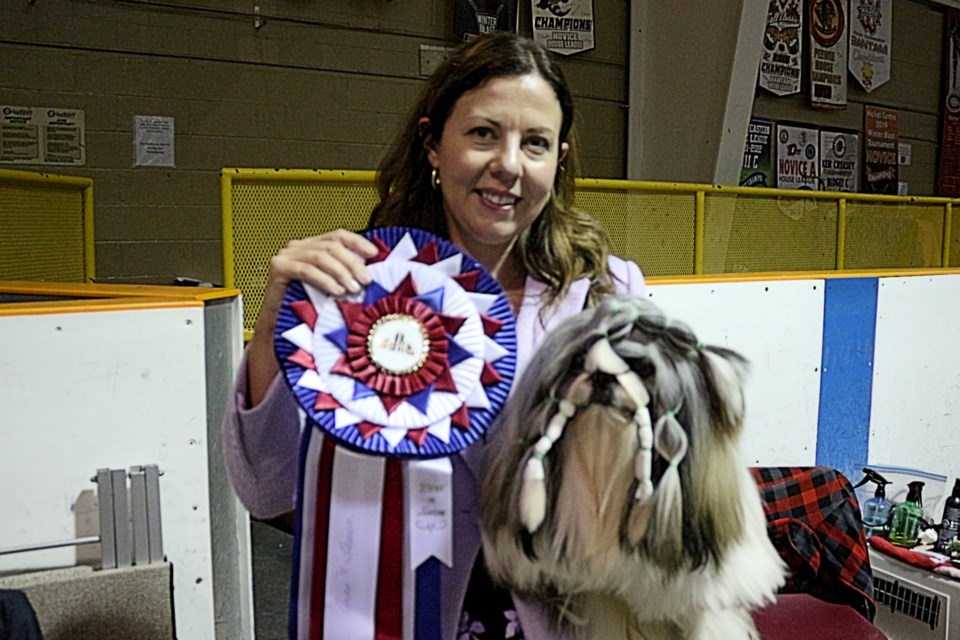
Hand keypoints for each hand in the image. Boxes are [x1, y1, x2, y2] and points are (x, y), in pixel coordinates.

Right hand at [247, 229, 378, 405]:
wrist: (278, 328)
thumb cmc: (306, 310)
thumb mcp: (331, 288)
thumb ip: (345, 276)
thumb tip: (371, 272)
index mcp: (312, 246)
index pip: (337, 236)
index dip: (357, 242)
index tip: (374, 254)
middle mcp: (298, 247)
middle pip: (331, 245)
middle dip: (352, 262)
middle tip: (366, 279)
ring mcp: (286, 256)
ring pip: (320, 256)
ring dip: (341, 272)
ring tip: (354, 288)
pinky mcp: (279, 268)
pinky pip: (306, 270)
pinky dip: (325, 280)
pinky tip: (337, 291)